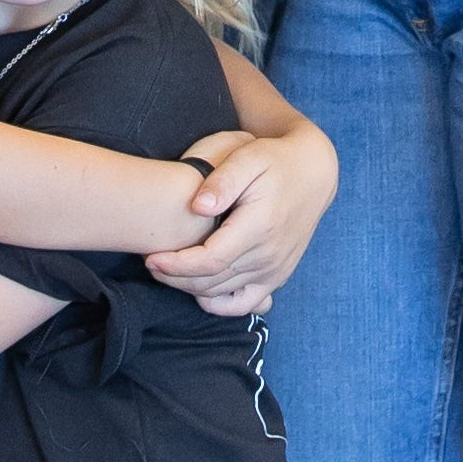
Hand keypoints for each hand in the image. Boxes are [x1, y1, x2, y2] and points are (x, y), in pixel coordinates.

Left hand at [146, 117, 338, 314]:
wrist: (313, 174)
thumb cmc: (274, 161)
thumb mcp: (249, 156)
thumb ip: (223, 179)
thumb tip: (198, 206)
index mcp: (260, 226)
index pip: (210, 260)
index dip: (176, 265)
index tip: (150, 257)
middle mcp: (270, 255)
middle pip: (211, 282)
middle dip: (174, 278)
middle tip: (150, 262)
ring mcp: (276, 270)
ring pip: (223, 295)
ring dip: (189, 288)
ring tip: (166, 270)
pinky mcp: (278, 277)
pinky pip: (244, 305)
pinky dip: (218, 303)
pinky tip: (199, 287)